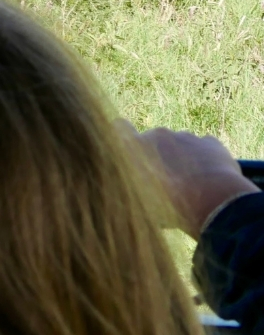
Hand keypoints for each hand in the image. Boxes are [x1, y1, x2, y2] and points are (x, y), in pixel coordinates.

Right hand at [135, 125, 258, 237]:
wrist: (215, 205)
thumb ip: (128, 187)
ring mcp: (186, 136)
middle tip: (164, 181)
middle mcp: (158, 135)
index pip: (120, 128)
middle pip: (153, 140)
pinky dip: (203, 159)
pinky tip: (208, 179)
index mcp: (136, 145)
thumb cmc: (170, 206)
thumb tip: (126, 190)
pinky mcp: (210, 143)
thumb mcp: (138, 201)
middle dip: (157, 155)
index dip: (124, 138)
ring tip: (190, 184)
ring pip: (178, 144)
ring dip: (180, 157)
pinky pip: (203, 147)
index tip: (130, 153)